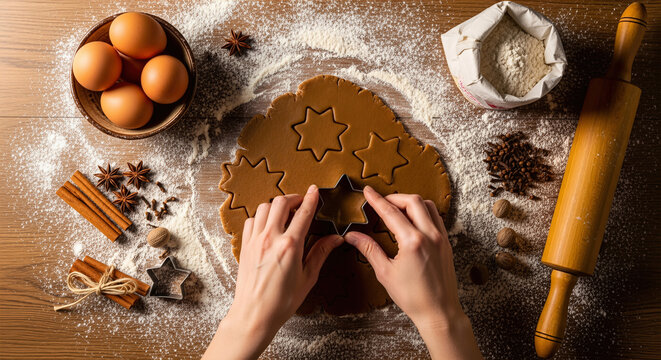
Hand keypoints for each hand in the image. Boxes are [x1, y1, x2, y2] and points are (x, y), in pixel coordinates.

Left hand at [203, 185, 343, 359]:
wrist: (254, 315)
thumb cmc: (281, 302)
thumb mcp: (308, 278)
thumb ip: (320, 253)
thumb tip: (335, 239)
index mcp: (290, 246)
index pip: (303, 213)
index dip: (311, 198)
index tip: (314, 191)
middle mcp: (271, 238)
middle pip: (281, 202)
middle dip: (294, 197)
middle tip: (302, 201)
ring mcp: (255, 241)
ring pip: (263, 208)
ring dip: (276, 205)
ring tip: (285, 211)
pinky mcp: (245, 246)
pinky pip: (251, 220)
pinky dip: (261, 217)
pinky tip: (268, 225)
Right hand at [345, 187, 480, 359]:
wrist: (439, 312)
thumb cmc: (412, 297)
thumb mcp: (385, 273)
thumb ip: (369, 249)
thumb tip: (352, 235)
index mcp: (412, 242)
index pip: (391, 212)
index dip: (377, 200)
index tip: (367, 192)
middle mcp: (430, 235)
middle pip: (412, 201)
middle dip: (394, 197)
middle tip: (381, 201)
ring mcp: (441, 238)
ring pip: (427, 206)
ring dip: (411, 202)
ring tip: (396, 209)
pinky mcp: (447, 243)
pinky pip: (436, 218)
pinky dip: (423, 212)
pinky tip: (412, 220)